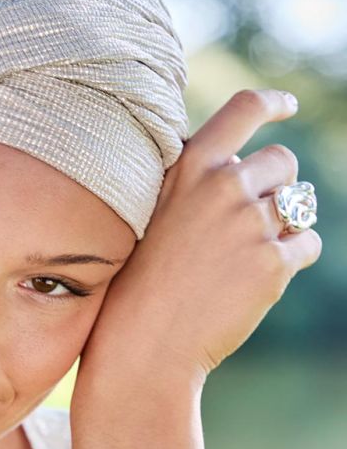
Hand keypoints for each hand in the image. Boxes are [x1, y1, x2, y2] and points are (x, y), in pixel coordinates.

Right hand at [72, 88, 322, 399]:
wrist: (143, 344)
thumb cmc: (141, 283)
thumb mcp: (153, 214)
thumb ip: (194, 183)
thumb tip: (238, 164)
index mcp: (190, 167)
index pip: (244, 110)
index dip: (272, 103)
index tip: (288, 106)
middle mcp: (223, 187)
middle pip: (283, 163)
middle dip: (277, 187)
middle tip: (251, 223)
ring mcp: (251, 224)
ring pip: (300, 205)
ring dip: (284, 225)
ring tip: (246, 258)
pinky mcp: (273, 264)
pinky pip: (307, 245)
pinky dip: (290, 260)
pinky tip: (254, 281)